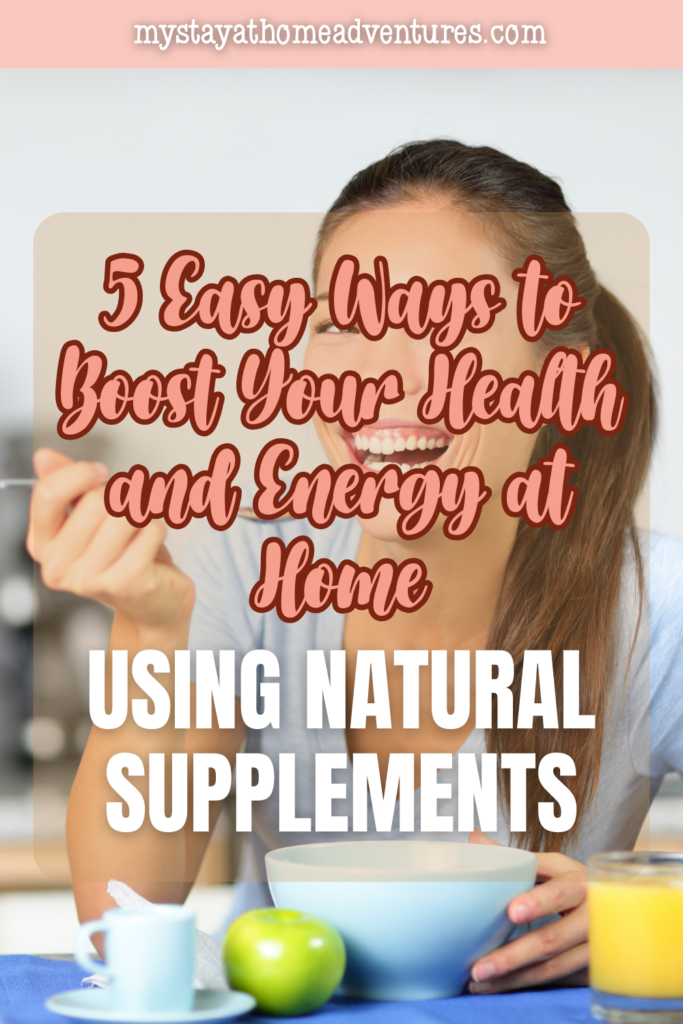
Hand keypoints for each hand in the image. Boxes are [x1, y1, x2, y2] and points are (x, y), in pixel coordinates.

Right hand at [27, 448, 194, 629]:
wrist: (156, 603)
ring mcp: (90, 579)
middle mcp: (58, 567)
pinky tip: (151, 548)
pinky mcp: (125, 582)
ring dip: (141, 513)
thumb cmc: (124, 555)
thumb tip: (44, 457)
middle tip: (128, 514)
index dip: (81, 473)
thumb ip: (67, 485)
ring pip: (125, 513)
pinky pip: (150, 529)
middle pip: (95, 500)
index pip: (48, 494)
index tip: (102, 472)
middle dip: (120, 497)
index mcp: (42, 545)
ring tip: (138, 532)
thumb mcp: (91, 517)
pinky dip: (157, 529)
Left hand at [468, 829, 587, 992]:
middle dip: (513, 955)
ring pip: (552, 967)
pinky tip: (498, 987)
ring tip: (478, 981)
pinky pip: (555, 980)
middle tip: (480, 967)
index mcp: (581, 882)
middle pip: (552, 939)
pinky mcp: (592, 968)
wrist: (621, 909)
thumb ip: (515, 857)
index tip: (512, 912)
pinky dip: (525, 984)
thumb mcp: (554, 866)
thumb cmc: (575, 883)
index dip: (538, 902)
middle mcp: (592, 916)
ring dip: (513, 977)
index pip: (559, 892)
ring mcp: (595, 947)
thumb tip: (474, 837)